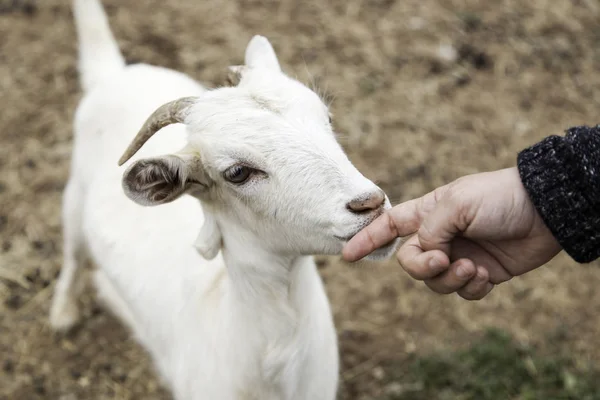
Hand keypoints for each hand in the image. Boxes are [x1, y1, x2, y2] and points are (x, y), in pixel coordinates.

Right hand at [342, 167, 561, 299]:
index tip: (347, 256)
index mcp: (428, 213)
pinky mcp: (480, 273)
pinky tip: (487, 274)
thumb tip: (423, 254)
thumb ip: (429, 230)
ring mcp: (459, 256)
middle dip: (423, 267)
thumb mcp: (456, 204)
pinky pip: (462, 292)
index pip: (389, 226)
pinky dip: (472, 288)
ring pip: (435, 282)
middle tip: (445, 260)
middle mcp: (440, 236)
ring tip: (474, 267)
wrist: (544, 212)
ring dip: (451, 279)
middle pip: (410, 263)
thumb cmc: (498, 198)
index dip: (367, 239)